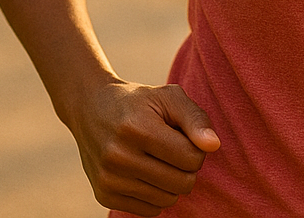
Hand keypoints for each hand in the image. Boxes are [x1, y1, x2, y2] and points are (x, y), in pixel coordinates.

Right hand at [69, 81, 219, 215]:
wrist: (90, 108)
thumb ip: (196, 119)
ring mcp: (108, 179)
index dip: (197, 147)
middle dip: (187, 167)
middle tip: (173, 150)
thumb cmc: (139, 102)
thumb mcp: (169, 97)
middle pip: (182, 183)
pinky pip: (150, 210)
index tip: (184, 136)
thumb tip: (213, 146)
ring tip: (158, 159)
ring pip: (168, 200)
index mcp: (137, 128)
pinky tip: (145, 173)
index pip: (191, 158)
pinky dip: (156, 195)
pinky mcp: (103, 195)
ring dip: (172, 182)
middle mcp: (119, 156)